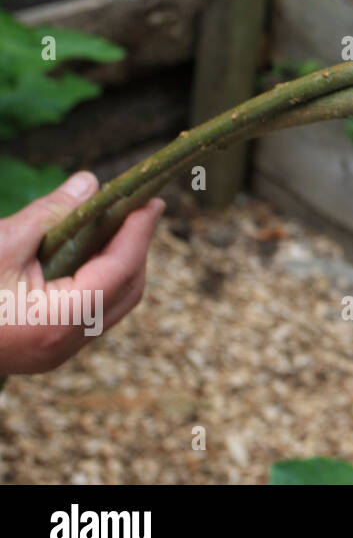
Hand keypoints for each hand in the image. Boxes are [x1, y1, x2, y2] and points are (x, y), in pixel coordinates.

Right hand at [0, 172, 162, 374]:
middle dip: (136, 247)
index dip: (139, 233)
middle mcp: (65, 345)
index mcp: (57, 322)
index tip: (152, 201)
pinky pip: (91, 313)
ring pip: (114, 304)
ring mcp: (57, 354)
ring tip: (115, 224)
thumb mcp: (1, 242)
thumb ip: (50, 214)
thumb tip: (91, 182)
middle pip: (128, 290)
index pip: (120, 271)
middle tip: (138, 207)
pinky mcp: (46, 350)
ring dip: (120, 263)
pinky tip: (88, 251)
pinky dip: (99, 280)